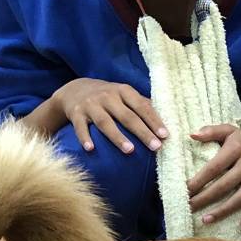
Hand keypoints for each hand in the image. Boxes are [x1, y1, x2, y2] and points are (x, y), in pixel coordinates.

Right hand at [50, 78, 165, 153]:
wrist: (74, 89)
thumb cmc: (108, 96)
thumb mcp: (124, 94)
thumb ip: (142, 104)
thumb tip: (166, 117)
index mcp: (123, 91)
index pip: (142, 106)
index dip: (154, 120)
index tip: (165, 135)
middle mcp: (107, 96)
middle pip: (127, 116)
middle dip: (142, 132)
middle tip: (155, 146)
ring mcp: (90, 105)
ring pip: (105, 123)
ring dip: (117, 137)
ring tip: (130, 150)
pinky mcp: (76, 114)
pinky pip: (80, 127)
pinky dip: (85, 138)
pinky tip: (90, 149)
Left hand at [186, 126, 240, 226]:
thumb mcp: (231, 131)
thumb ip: (212, 131)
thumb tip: (192, 135)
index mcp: (237, 148)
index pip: (214, 167)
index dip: (198, 180)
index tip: (184, 190)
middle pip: (224, 186)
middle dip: (204, 199)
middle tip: (188, 207)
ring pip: (240, 198)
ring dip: (223, 211)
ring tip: (205, 219)